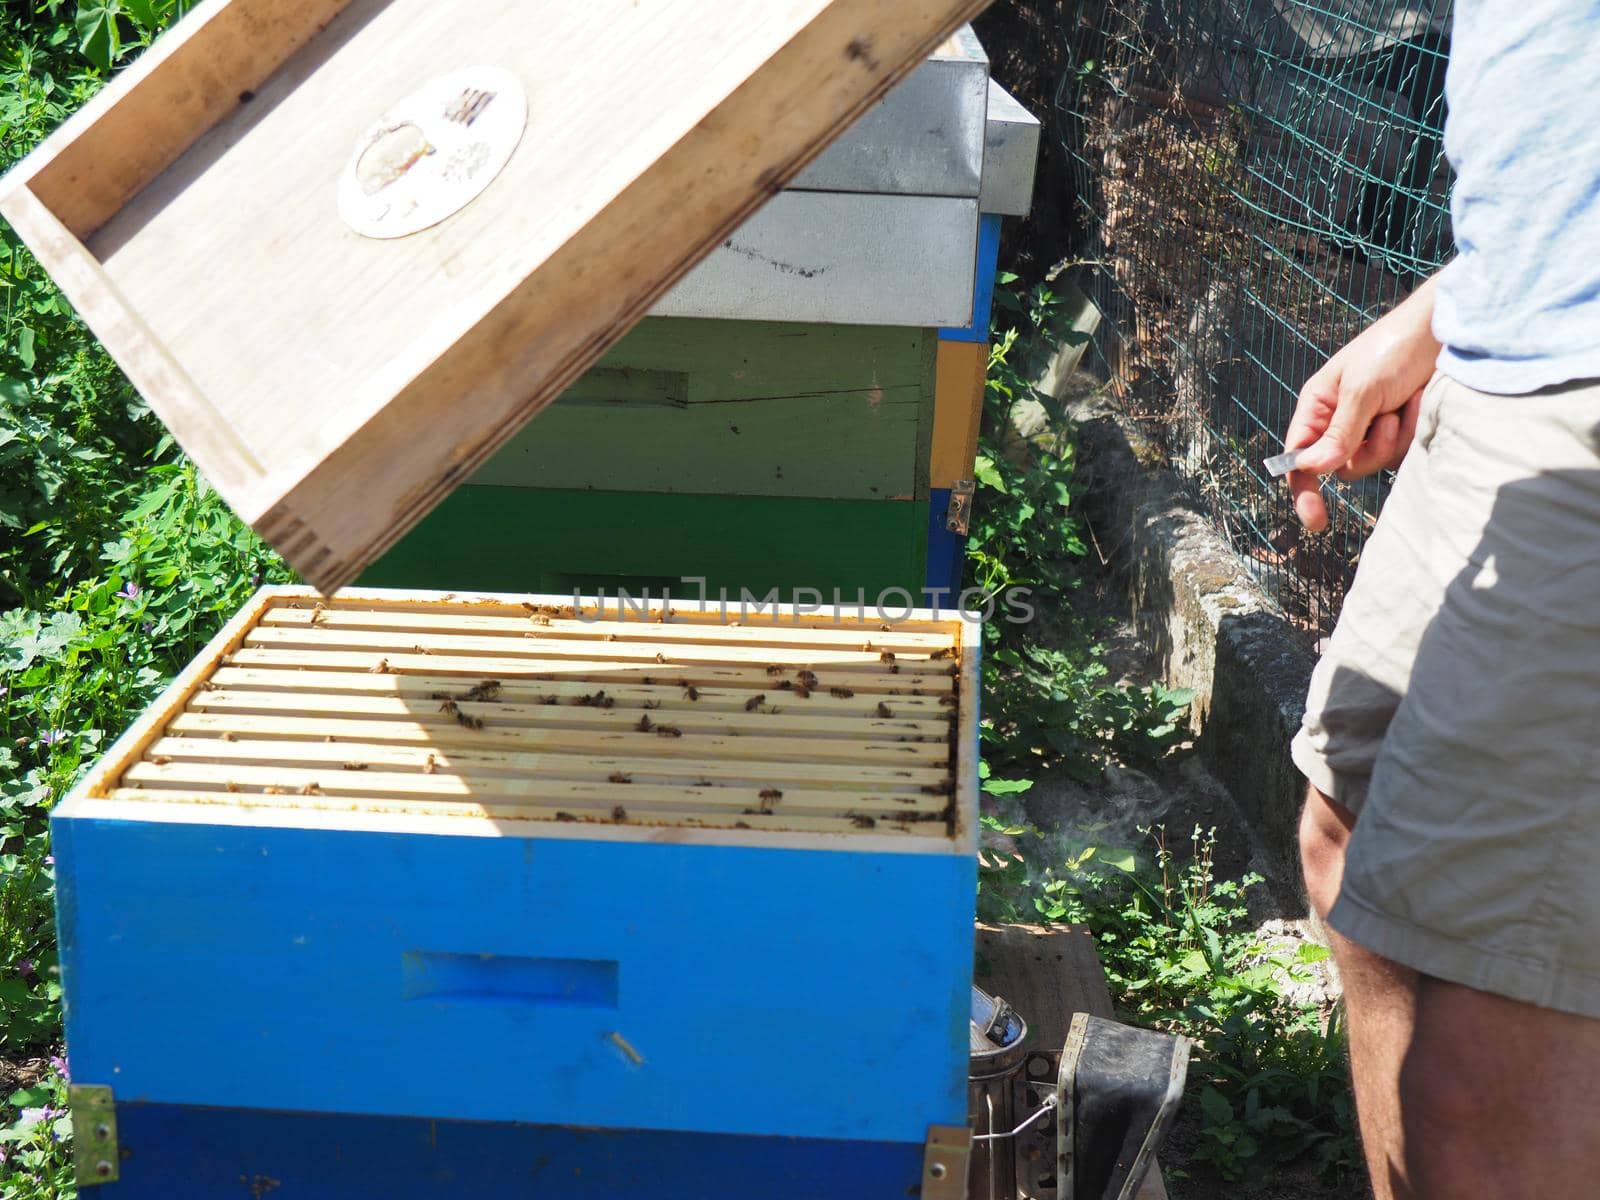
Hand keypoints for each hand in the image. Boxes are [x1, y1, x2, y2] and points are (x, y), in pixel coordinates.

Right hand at [1285, 275, 1440, 530]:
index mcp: (1319, 406)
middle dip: (1370, 449)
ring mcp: (1372, 426)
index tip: (1316, 520)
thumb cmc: (1394, 348)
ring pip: (1375, 461)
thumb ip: (1339, 433)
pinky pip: (1402, 453)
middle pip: (1343, 466)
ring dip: (1396, 436)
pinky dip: (1414, 430)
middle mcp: (1340, 420)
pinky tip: (1420, 401)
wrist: (1444, 329)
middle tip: (1388, 419)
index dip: (1304, 488)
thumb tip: (1311, 469)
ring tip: (1407, 402)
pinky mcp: (1401, 429)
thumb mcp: (1362, 389)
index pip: (1300, 456)